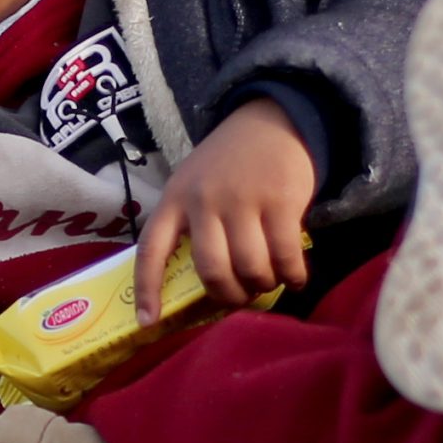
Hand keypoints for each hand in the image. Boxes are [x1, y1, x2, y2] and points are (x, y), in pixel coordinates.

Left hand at [133, 98, 314, 321]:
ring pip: (250, 267)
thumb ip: (192, 224)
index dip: (147, 289)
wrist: (273, 120)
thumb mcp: (195, 183)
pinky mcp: (280, 200)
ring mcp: (243, 199)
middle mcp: (204, 200)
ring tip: (269, 282)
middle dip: (229, 295)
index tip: (147, 322)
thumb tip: (208, 285)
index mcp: (175, 198)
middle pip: (212, 269)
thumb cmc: (229, 163)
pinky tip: (295, 278)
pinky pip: (285, 255)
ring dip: (263, 285)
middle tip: (241, 297)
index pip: (150, 249)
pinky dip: (292, 276)